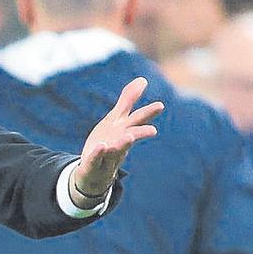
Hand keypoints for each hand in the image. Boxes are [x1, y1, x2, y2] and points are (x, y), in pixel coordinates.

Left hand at [71, 77, 163, 207]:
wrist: (93, 173)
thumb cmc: (108, 142)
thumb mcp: (116, 119)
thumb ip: (128, 100)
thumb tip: (143, 79)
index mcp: (124, 131)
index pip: (136, 121)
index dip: (147, 113)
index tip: (160, 106)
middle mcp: (118, 144)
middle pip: (130, 136)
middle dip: (140, 133)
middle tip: (153, 131)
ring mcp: (106, 156)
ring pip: (115, 150)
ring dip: (123, 144)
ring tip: (129, 137)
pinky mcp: (92, 165)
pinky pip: (94, 159)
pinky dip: (98, 153)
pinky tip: (101, 146)